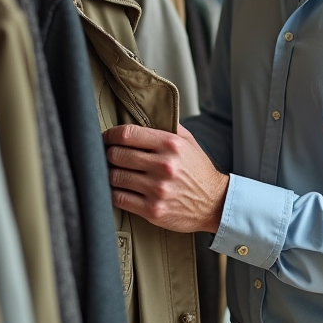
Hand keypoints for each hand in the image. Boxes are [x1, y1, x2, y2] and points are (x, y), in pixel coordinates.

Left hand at [103, 123, 228, 233]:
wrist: (215, 203)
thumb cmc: (198, 171)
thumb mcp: (189, 141)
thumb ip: (167, 125)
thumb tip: (143, 113)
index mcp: (171, 144)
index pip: (128, 134)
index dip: (110, 135)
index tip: (107, 138)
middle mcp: (164, 166)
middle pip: (117, 155)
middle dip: (108, 154)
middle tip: (108, 155)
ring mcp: (157, 189)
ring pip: (115, 177)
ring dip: (110, 174)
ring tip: (113, 172)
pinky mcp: (153, 210)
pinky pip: (119, 198)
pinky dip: (114, 192)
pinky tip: (118, 188)